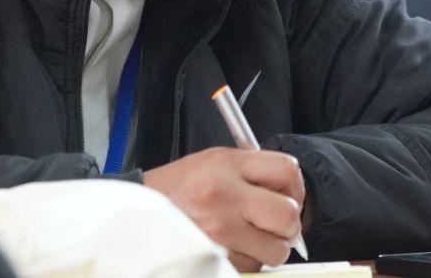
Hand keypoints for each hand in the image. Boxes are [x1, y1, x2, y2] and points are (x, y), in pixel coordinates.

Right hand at [143, 147, 304, 270]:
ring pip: (275, 250)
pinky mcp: (214, 259)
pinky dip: (248, 263)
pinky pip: (254, 268)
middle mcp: (224, 195)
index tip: (290, 197)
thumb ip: (252, 173)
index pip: (287, 170)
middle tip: (272, 226)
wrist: (134, 217)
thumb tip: (291, 196)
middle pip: (288, 215)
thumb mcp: (212, 163)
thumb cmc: (174, 191)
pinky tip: (229, 250)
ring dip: (267, 249)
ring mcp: (219, 231)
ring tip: (245, 239)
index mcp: (225, 164)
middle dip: (287, 226)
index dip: (296, 188)